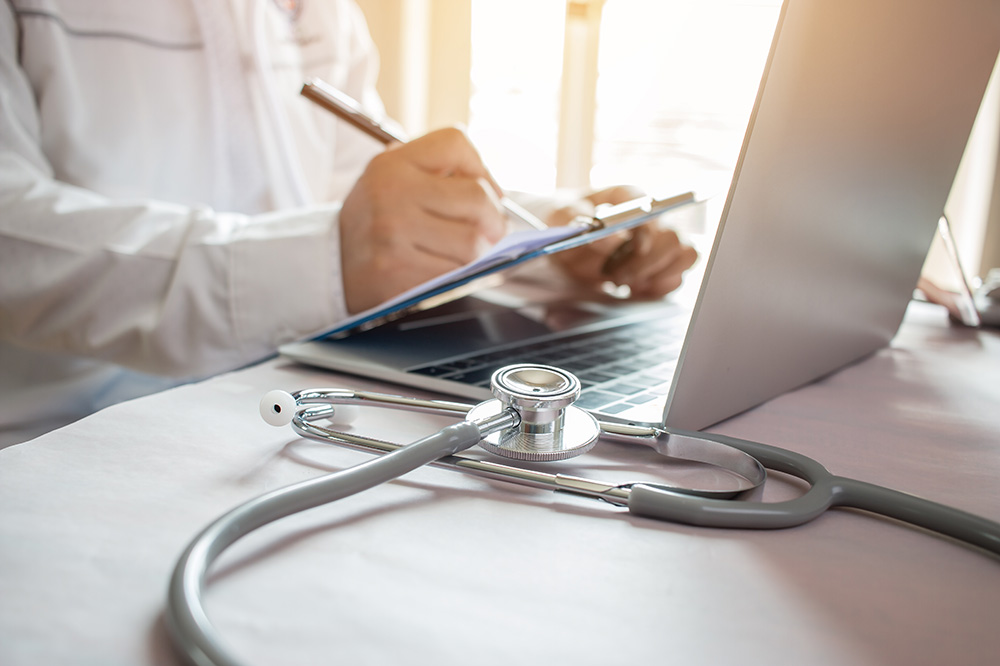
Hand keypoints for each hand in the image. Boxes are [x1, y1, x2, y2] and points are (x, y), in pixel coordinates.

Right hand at [339, 128, 506, 312]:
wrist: (332, 263)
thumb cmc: (377, 220)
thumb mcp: (393, 178)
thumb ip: (439, 172)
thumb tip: (497, 197)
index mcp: (392, 164)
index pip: (455, 144)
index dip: (480, 167)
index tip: (481, 189)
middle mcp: (391, 193)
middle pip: (477, 198)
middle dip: (494, 218)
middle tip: (491, 229)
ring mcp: (393, 234)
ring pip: (474, 243)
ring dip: (480, 252)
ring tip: (466, 252)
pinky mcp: (397, 272)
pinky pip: (456, 274)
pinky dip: (462, 275)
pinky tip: (448, 269)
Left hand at [546, 186, 697, 296]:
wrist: (553, 240)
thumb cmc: (559, 220)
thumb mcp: (558, 215)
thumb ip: (578, 220)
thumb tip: (613, 238)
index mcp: (624, 199)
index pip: (649, 204)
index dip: (649, 226)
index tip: (638, 247)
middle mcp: (646, 219)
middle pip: (671, 236)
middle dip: (647, 262)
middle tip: (616, 275)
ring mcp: (655, 243)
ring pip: (684, 255)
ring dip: (657, 274)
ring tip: (625, 283)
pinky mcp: (655, 268)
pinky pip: (677, 277)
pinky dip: (659, 287)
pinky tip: (634, 289)